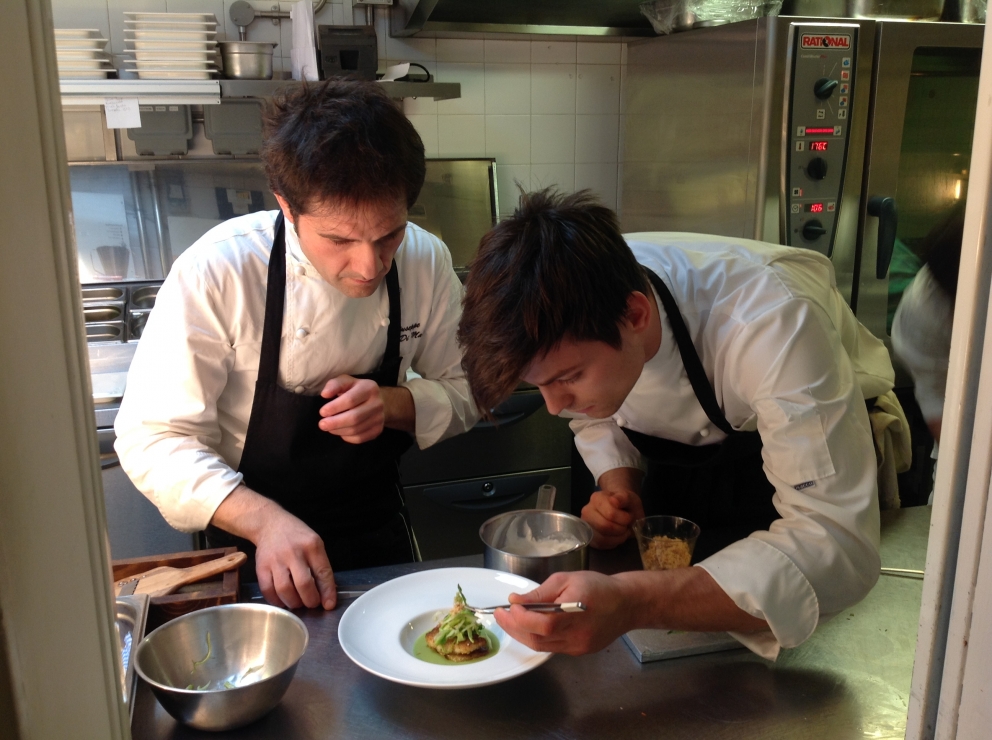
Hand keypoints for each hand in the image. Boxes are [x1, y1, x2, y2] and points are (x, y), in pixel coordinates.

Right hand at [253, 509, 336, 610]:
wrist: (269, 524)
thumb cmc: (295, 535)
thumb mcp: (314, 542)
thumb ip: (320, 565)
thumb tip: (327, 592)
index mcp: (311, 546)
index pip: (323, 572)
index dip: (327, 592)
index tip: (329, 604)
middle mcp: (293, 553)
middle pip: (304, 584)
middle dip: (310, 600)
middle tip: (312, 603)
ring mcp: (276, 560)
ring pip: (285, 590)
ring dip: (294, 603)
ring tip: (298, 603)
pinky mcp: (261, 567)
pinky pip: (268, 590)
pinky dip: (276, 600)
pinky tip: (283, 600)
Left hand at [318, 375, 384, 442]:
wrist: (377, 401)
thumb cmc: (356, 390)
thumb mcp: (346, 381)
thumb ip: (334, 385)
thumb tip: (325, 394)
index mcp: (369, 388)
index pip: (350, 399)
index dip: (334, 407)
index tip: (322, 412)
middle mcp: (377, 403)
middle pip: (354, 417)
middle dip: (335, 423)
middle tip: (322, 425)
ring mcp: (379, 418)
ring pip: (356, 430)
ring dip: (338, 431)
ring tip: (329, 428)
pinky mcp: (378, 430)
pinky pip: (360, 438)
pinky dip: (347, 437)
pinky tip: (340, 432)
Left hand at [492, 572, 635, 654]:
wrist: (626, 604)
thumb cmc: (597, 586)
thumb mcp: (567, 579)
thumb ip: (540, 592)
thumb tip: (515, 600)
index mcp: (575, 612)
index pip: (541, 624)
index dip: (520, 618)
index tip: (508, 606)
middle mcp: (577, 635)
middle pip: (537, 639)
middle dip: (514, 627)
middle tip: (500, 615)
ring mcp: (578, 647)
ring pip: (542, 647)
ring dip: (522, 634)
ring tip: (511, 620)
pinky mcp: (580, 652)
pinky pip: (552, 648)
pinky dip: (537, 638)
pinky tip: (531, 626)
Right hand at [581, 488, 644, 548]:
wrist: (621, 509)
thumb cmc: (625, 504)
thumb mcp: (629, 498)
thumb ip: (623, 498)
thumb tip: (614, 500)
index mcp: (596, 498)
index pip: (610, 514)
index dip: (624, 519)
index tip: (629, 516)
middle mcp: (587, 512)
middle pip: (605, 527)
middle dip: (621, 529)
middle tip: (626, 525)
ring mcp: (586, 525)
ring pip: (602, 538)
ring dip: (618, 538)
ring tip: (623, 531)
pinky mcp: (589, 538)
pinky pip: (601, 545)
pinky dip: (613, 543)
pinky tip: (617, 536)